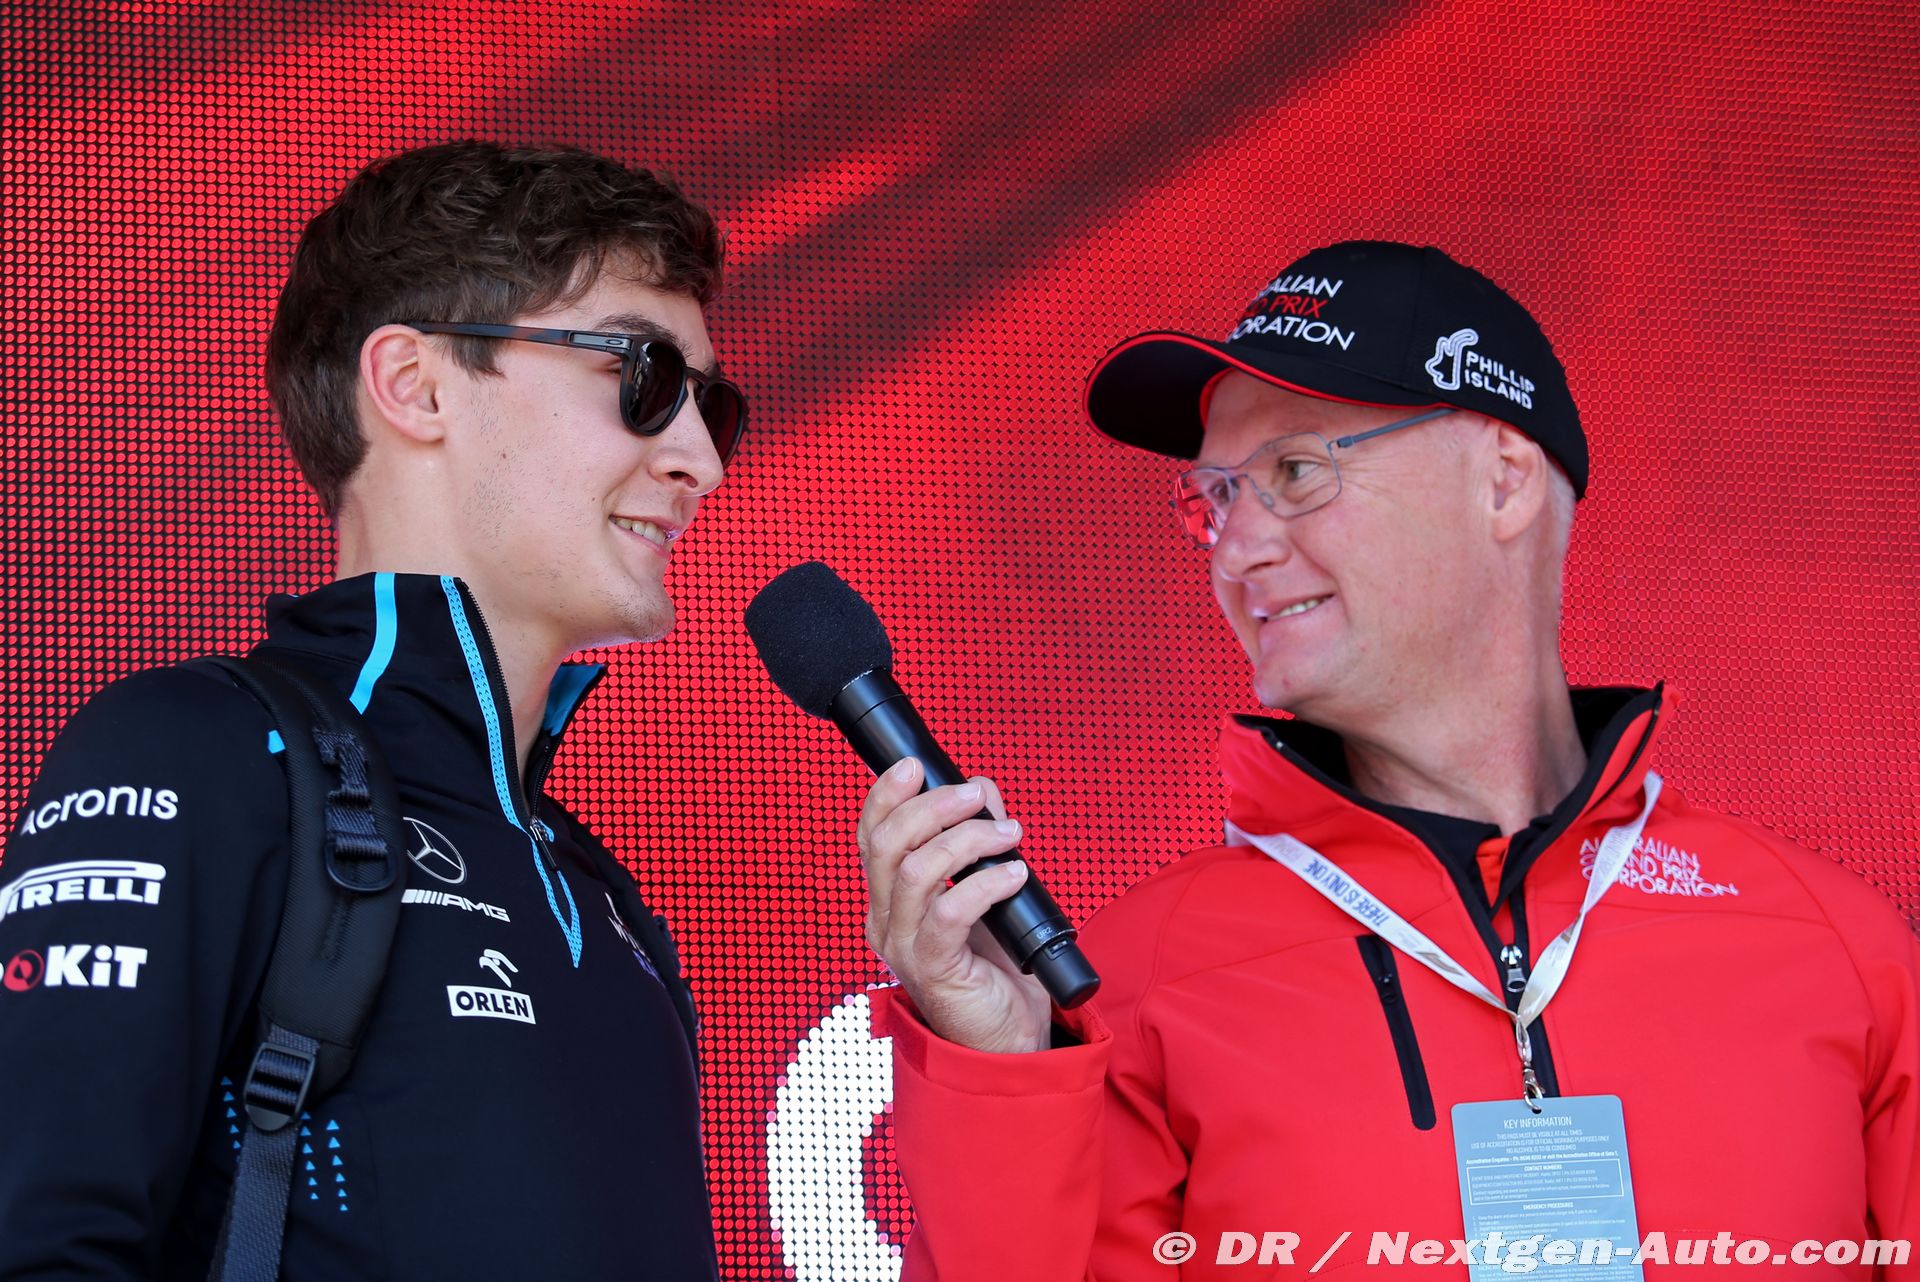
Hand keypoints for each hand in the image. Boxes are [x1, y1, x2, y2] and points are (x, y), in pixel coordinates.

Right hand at [857, 758, 1052, 1053]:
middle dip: (932, 806)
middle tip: (977, 797)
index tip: (915, 766)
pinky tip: (1014, 874)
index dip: (886, 795)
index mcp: (888, 901)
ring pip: (915, 870)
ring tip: (1008, 835)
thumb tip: (981, 790)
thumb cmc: (992, 970)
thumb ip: (974, 841)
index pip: (869, 836)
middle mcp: (885, 922)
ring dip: (968, 839)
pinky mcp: (934, 968)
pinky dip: (987, 881)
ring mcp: (904, 947)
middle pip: (885, 844)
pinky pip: (950, 910)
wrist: (1006, 1041)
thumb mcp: (982, 893)